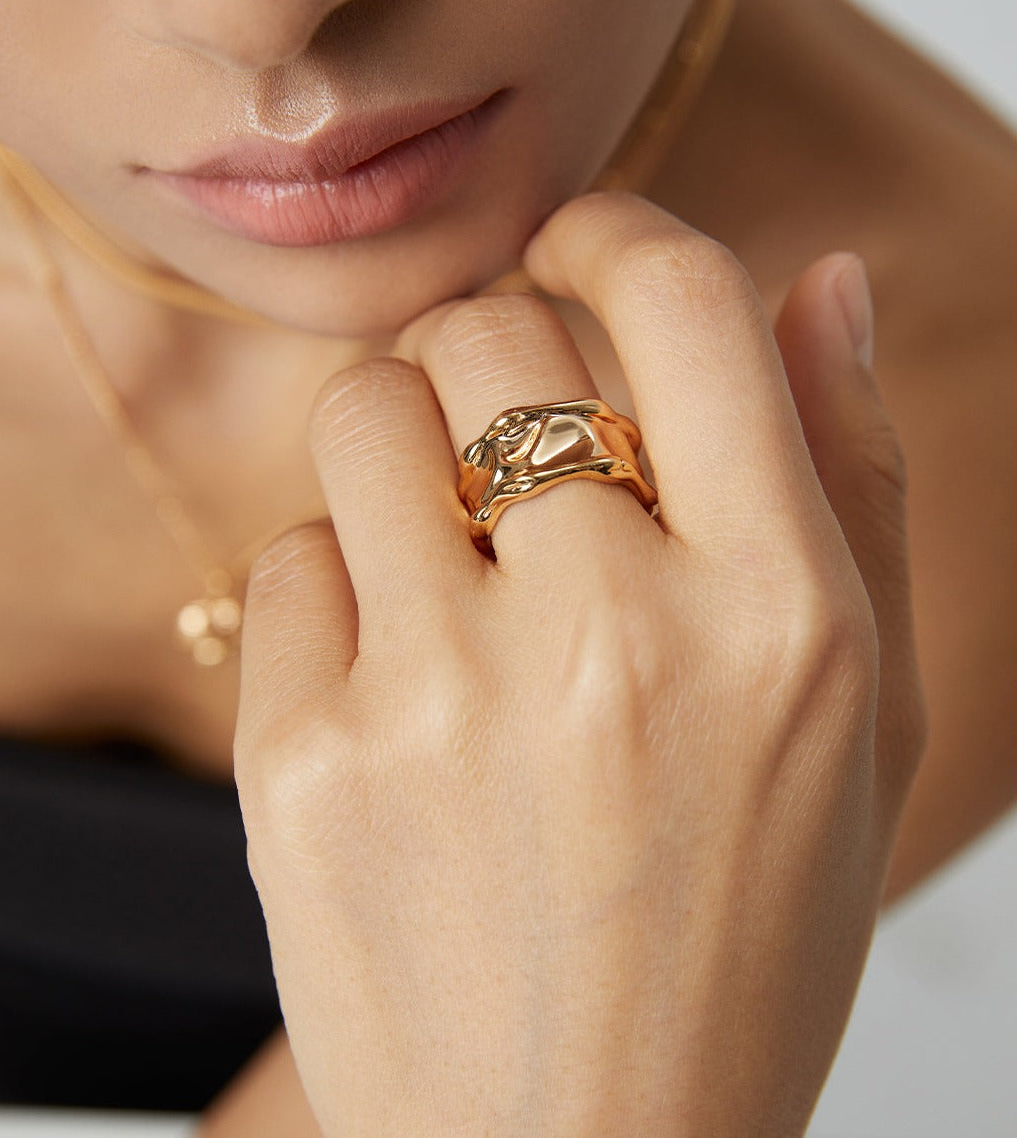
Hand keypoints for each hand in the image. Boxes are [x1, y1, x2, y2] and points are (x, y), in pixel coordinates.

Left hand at [234, 193, 925, 1137]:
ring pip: (366, 408)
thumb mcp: (868, 717)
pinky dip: (338, 582)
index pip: (679, 300)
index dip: (616, 228)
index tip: (580, 242)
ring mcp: (441, 700)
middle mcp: (613, 639)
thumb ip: (855, 476)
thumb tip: (823, 275)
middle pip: (495, 327)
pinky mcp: (305, 763)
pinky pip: (290, 554)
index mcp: (781, 616)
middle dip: (498, 341)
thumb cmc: (741, 930)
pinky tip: (395, 677)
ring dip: (401, 433)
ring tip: (444, 534)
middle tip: (509, 422)